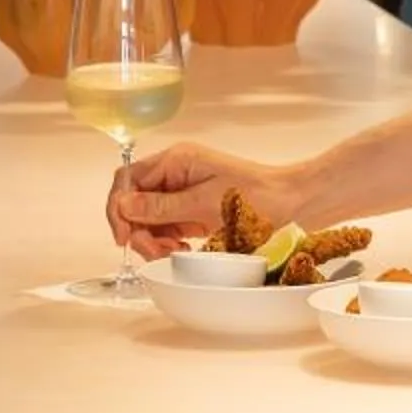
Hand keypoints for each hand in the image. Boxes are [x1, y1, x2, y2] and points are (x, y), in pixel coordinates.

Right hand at [107, 144, 298, 257]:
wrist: (292, 204)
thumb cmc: (257, 195)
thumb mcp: (203, 203)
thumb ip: (161, 207)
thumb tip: (124, 207)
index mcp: (176, 159)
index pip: (127, 179)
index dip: (119, 208)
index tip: (124, 236)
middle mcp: (175, 172)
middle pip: (134, 202)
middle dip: (138, 230)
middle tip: (154, 252)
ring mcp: (183, 192)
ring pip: (148, 219)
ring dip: (153, 240)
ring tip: (172, 252)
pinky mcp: (192, 210)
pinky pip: (166, 227)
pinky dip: (167, 242)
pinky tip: (181, 250)